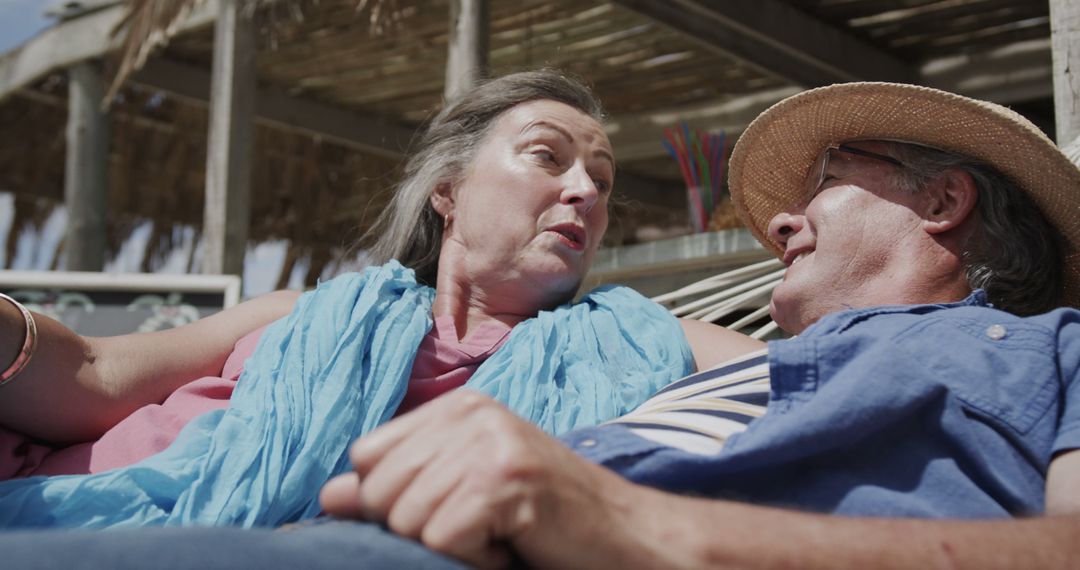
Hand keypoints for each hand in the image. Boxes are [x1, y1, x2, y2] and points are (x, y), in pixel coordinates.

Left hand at [319, 390, 643, 568]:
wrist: (625, 535)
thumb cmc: (544, 518)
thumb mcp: (463, 492)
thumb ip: (397, 488)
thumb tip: (328, 495)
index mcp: (458, 407)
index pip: (367, 455)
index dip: (393, 499)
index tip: (452, 510)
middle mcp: (471, 413)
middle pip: (378, 491)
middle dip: (420, 528)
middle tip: (483, 525)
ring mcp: (489, 443)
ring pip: (405, 520)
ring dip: (452, 547)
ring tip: (500, 533)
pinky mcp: (503, 480)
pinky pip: (441, 539)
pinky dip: (474, 559)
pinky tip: (512, 544)